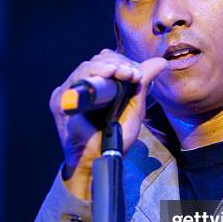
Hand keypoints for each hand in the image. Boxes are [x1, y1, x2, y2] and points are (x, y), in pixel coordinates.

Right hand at [49, 49, 166, 197]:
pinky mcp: (61, 99)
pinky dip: (94, 72)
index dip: (122, 62)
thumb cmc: (113, 139)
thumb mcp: (134, 109)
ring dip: (109, 66)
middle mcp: (82, 87)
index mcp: (98, 87)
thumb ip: (143, 85)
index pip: (107, 62)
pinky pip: (77, 78)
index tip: (136, 72)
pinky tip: (110, 72)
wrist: (97, 160)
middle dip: (118, 63)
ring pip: (88, 65)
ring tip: (126, 73)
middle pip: (98, 61)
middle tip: (133, 74)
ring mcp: (70, 92)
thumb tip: (161, 62)